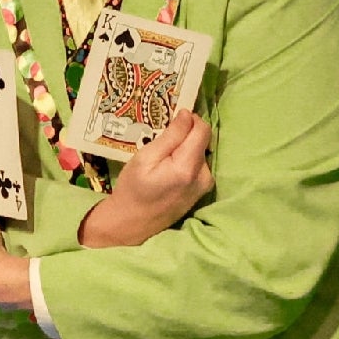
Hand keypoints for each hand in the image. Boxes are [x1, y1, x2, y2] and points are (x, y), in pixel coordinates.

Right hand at [81, 111, 214, 247]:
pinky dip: (186, 160)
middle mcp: (203, 176)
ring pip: (200, 151)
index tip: (171, 119)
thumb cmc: (134, 189)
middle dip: (185, 134)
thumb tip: (187, 114)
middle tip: (162, 139)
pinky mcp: (203, 190)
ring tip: (163, 157)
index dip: (188, 119)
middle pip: (202, 140)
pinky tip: (168, 168)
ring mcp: (205, 185)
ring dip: (185, 147)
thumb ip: (170, 136)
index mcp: (188, 167)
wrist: (133, 223)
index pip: (202, 129)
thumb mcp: (145, 158)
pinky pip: (199, 164)